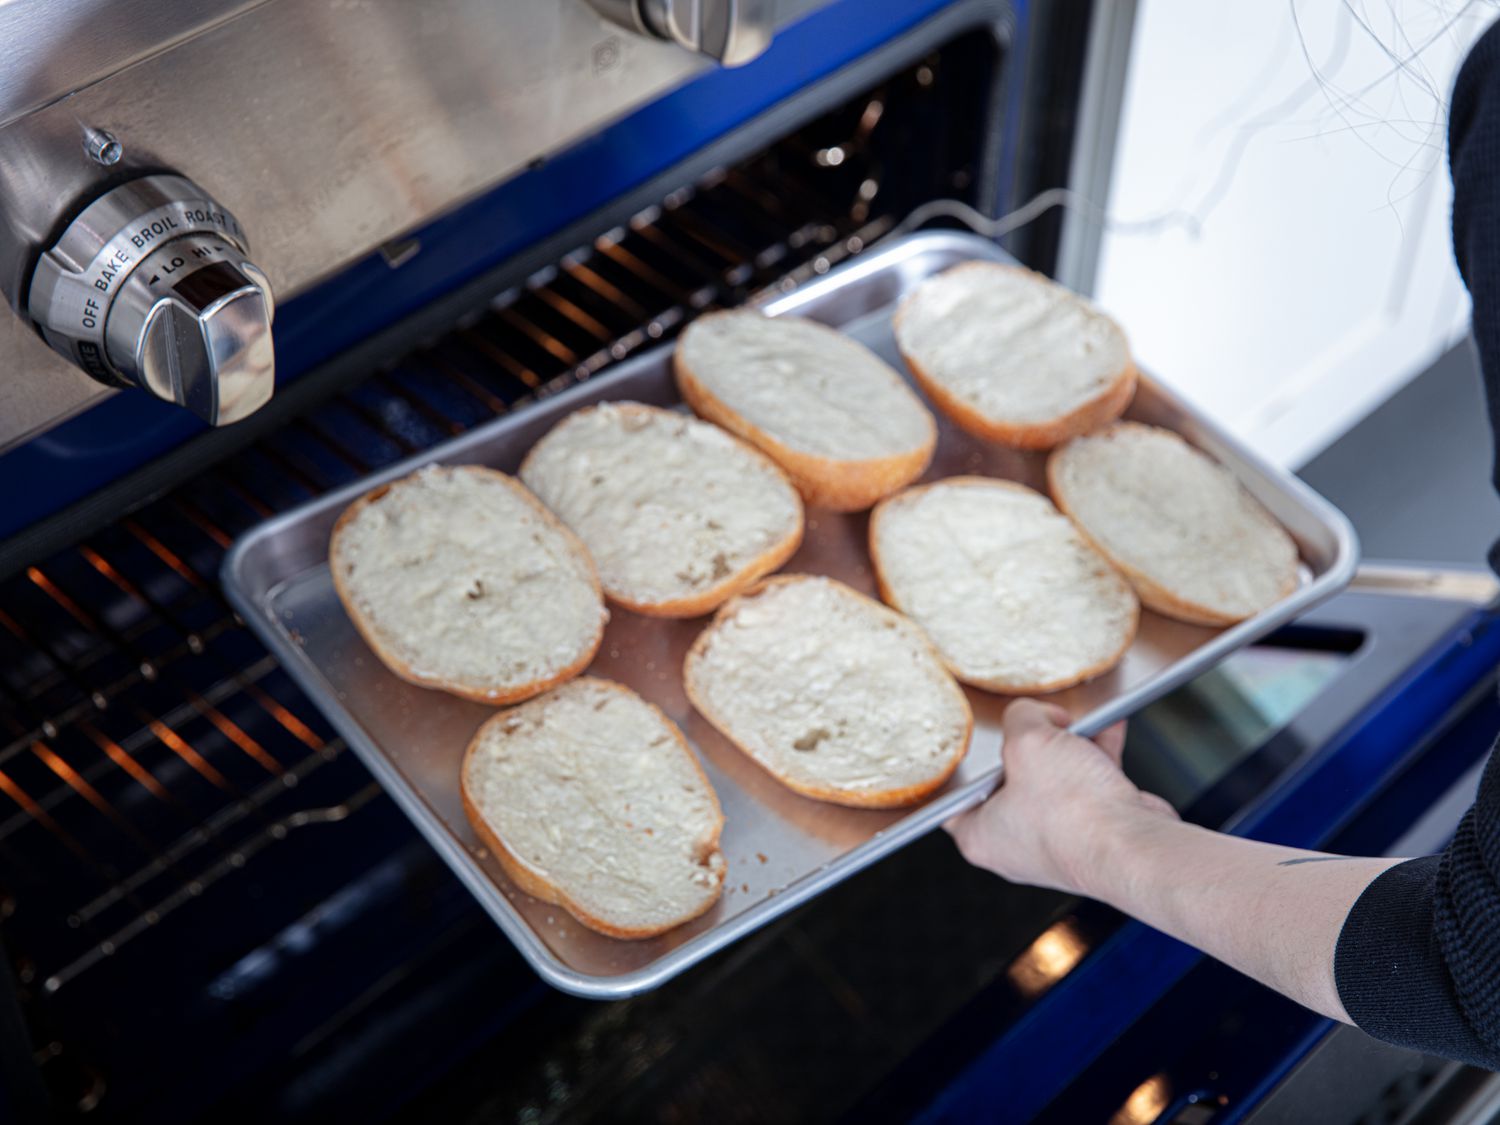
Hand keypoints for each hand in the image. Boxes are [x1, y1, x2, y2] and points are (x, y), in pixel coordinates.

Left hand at [945, 698, 1177, 894]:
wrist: (1135, 846)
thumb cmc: (1073, 813)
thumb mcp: (1028, 742)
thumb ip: (1020, 717)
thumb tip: (1031, 714)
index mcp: (981, 836)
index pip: (954, 798)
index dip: (962, 766)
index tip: (968, 744)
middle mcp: (1016, 844)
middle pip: (1009, 780)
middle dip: (1026, 745)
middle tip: (1032, 723)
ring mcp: (1057, 839)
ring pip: (1053, 780)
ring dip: (1067, 746)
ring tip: (1072, 719)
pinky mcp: (1094, 831)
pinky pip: (1088, 785)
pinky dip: (1097, 755)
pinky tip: (1107, 725)